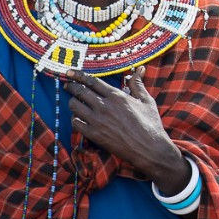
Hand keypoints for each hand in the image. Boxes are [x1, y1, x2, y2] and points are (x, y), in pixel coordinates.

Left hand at [64, 70, 187, 189]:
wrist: (149, 148)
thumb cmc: (150, 124)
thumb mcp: (146, 101)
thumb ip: (138, 84)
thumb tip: (139, 69)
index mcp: (116, 96)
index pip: (92, 81)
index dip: (78, 75)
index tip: (69, 72)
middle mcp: (104, 106)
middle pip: (80, 91)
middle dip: (71, 86)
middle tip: (68, 85)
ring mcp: (97, 121)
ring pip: (74, 106)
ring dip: (73, 102)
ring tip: (75, 102)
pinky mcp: (94, 135)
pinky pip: (75, 123)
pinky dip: (75, 118)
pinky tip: (80, 118)